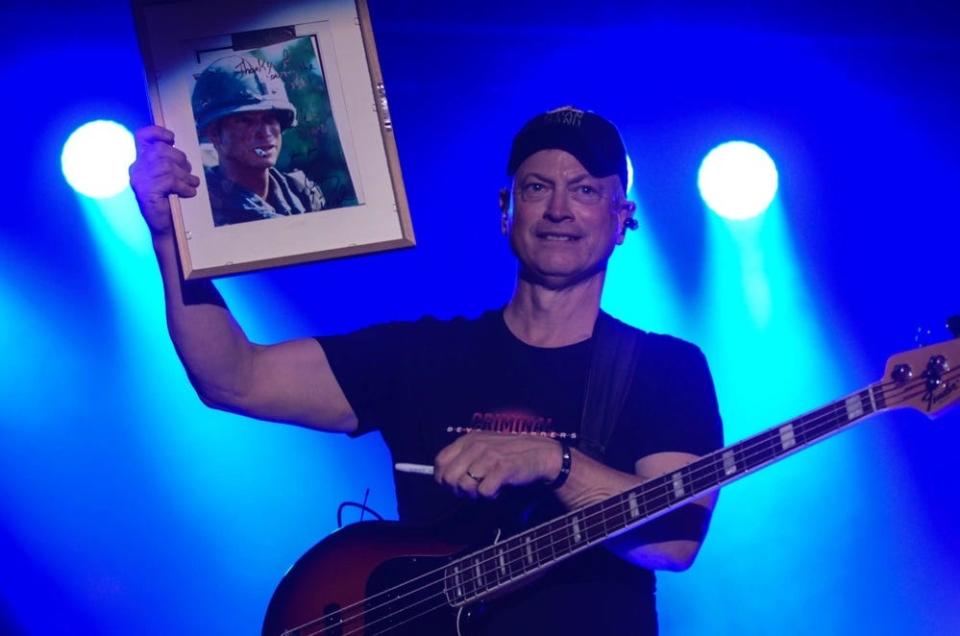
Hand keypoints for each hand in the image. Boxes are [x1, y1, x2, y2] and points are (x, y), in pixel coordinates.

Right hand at [129, 126, 200, 236]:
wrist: (163, 225)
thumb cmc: (168, 199)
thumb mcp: (168, 176)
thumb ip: (168, 161)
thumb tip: (176, 148)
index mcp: (140, 161)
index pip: (142, 136)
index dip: (157, 132)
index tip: (172, 138)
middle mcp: (136, 169)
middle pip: (160, 150)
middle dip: (180, 159)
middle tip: (188, 172)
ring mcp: (140, 180)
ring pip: (167, 166)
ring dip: (185, 175)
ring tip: (191, 184)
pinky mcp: (146, 192)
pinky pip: (170, 180)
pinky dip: (184, 186)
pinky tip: (188, 192)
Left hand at [434, 432, 561, 499]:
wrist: (541, 454)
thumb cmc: (510, 455)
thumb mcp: (483, 448)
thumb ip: (463, 458)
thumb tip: (443, 478)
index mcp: (468, 440)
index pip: (440, 461)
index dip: (442, 478)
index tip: (453, 485)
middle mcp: (476, 446)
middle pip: (448, 477)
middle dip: (458, 489)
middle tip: (473, 489)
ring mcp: (489, 456)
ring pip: (464, 486)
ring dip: (475, 493)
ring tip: (488, 486)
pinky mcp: (502, 468)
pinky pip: (483, 492)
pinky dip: (490, 495)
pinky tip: (499, 488)